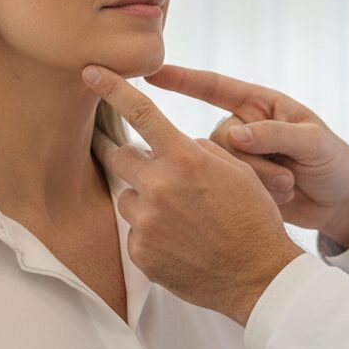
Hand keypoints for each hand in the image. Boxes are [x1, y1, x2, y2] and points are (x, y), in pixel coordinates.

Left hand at [82, 64, 302, 326]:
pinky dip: (150, 231)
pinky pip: (134, 231)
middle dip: (122, 152)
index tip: (91, 72)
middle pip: (118, 156)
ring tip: (177, 214)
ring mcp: (147, 222)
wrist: (258, 275)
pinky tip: (178, 240)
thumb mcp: (235, 169)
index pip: (140, 112)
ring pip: (125, 196)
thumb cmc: (253, 216)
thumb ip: (198, 150)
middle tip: (128, 155)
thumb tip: (176, 144)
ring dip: (142, 197)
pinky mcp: (140, 253)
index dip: (113, 88)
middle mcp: (159, 186)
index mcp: (185, 158)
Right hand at [145, 65, 348, 249]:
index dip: (183, 79)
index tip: (152, 72)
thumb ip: (276, 135)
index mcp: (261, 105)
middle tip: (286, 176)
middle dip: (248, 160)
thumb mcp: (314, 142)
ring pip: (218, 168)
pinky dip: (253, 196)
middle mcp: (246, 128)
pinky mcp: (239, 188)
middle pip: (216, 138)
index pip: (215, 87)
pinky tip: (279, 200)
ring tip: (287, 187)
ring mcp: (241, 159)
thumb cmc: (334, 162)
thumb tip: (235, 135)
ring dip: (254, 180)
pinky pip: (226, 190)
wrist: (343, 204)